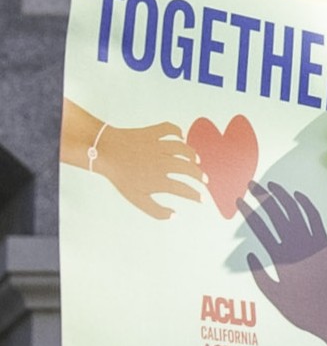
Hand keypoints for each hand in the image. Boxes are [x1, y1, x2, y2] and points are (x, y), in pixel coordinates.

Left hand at [59, 100, 201, 219]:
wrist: (104, 152)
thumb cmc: (120, 177)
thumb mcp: (136, 199)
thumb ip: (155, 210)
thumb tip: (175, 215)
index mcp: (159, 180)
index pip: (183, 189)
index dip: (195, 195)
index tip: (201, 199)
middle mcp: (163, 162)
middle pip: (188, 169)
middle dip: (199, 176)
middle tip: (204, 180)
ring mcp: (159, 146)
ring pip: (184, 149)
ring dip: (192, 155)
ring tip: (196, 161)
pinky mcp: (154, 132)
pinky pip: (171, 129)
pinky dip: (178, 132)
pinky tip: (181, 137)